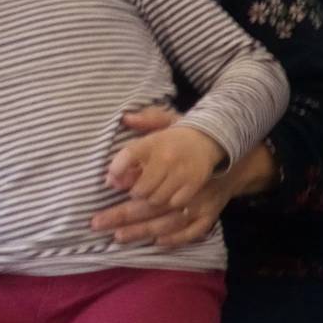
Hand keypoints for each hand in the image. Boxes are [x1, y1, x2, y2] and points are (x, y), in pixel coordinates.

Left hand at [91, 107, 242, 244]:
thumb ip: (149, 120)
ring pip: (164, 212)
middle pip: (146, 193)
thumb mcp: (171, 121)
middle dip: (121, 212)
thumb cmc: (187, 139)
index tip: (109, 184)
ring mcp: (195, 189)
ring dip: (142, 226)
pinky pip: (192, 226)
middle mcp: (178, 167)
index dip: (120, 171)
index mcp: (165, 146)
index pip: (135, 155)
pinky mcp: (210, 206)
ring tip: (120, 236)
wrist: (228, 148)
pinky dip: (175, 236)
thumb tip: (125, 119)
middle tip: (98, 223)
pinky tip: (157, 240)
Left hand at [106, 118, 225, 209]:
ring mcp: (182, 172)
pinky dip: (169, 202)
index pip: (128, 155)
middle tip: (137, 190)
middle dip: (135, 192)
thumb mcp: (160, 123)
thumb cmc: (176, 137)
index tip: (111, 180)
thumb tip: (125, 120)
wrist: (211, 138)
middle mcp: (167, 157)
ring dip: (151, 199)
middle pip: (141, 188)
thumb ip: (142, 121)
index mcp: (154, 141)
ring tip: (152, 194)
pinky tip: (168, 197)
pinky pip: (175, 202)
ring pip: (157, 199)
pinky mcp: (195, 183)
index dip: (116, 171)